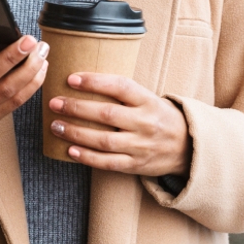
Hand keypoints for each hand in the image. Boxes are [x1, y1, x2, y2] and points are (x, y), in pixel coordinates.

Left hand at [47, 73, 191, 176]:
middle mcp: (146, 122)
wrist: (188, 148)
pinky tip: (70, 150)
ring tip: (56, 126)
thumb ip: (124, 93)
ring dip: (76, 133)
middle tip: (55, 103)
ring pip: (104, 140)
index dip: (95, 82)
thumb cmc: (160, 117)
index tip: (71, 78)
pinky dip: (87, 157)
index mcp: (149, 101)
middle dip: (77, 108)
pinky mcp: (136, 165)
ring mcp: (141, 146)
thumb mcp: (150, 99)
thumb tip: (85, 80)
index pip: (120, 86)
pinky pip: (108, 163)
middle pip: (107, 114)